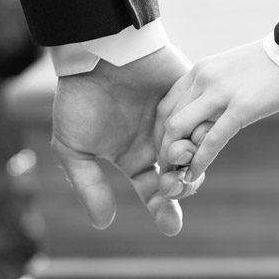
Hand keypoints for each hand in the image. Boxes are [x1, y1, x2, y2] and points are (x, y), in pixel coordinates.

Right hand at [51, 45, 189, 235]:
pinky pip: (204, 118)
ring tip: (180, 157)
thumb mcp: (74, 148)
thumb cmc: (79, 99)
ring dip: (192, 160)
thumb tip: (104, 225)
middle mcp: (158, 142)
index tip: (172, 225)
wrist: (95, 52)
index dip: (164, 209)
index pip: (155, 191)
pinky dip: (203, 130)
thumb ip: (89, 185)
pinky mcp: (190, 95)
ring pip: (197, 150)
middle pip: (181, 175)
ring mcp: (177, 119)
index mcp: (134, 157)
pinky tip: (196, 137)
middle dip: (181, 187)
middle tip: (175, 185)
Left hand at [155, 41, 278, 198]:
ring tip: (178, 177)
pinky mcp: (242, 107)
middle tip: (169, 170)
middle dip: (163, 149)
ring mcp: (220, 92)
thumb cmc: (269, 66)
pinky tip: (195, 176)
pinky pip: (211, 140)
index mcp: (199, 71)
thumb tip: (207, 118)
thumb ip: (214, 92)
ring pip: (180, 129)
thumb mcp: (231, 73)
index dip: (160, 134)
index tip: (167, 153)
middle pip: (167, 120)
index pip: (165, 106)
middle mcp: (202, 79)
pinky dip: (199, 162)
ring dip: (175, 158)